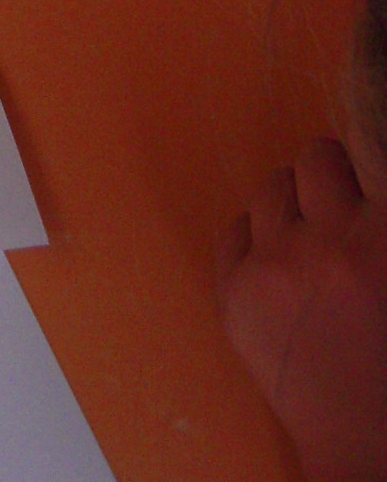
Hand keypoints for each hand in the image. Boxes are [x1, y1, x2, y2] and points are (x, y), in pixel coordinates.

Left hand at [218, 138, 386, 481]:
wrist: (369, 450)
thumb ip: (384, 227)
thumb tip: (367, 184)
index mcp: (383, 243)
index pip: (369, 155)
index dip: (370, 165)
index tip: (368, 176)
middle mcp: (326, 246)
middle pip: (316, 159)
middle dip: (333, 179)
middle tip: (346, 209)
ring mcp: (273, 268)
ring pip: (273, 189)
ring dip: (295, 207)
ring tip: (315, 243)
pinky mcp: (234, 293)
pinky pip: (236, 230)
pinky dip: (258, 241)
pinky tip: (282, 267)